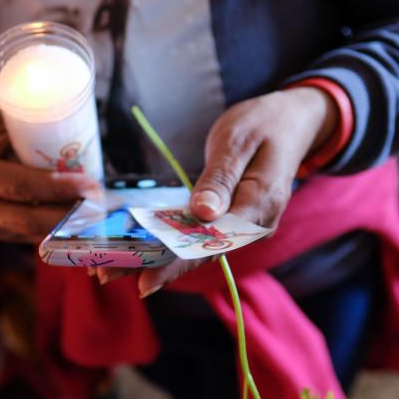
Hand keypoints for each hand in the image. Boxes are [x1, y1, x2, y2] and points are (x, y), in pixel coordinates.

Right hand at [0, 100, 100, 242]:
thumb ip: (21, 107)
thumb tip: (62, 93)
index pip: (20, 185)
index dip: (57, 187)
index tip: (90, 183)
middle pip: (29, 218)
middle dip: (70, 214)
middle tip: (101, 202)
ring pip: (33, 233)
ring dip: (68, 227)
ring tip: (98, 212)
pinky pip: (32, 238)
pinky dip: (58, 232)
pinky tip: (83, 222)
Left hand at [125, 86, 337, 295]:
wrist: (294, 122)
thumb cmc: (265, 123)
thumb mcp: (238, 140)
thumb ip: (221, 178)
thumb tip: (202, 213)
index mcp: (260, 205)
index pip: (211, 243)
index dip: (174, 262)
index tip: (142, 277)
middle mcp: (254, 226)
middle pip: (200, 254)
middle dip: (153, 266)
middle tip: (105, 275)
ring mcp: (245, 227)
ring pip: (197, 250)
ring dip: (156, 259)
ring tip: (111, 268)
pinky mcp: (234, 222)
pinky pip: (200, 237)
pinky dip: (169, 244)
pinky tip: (138, 249)